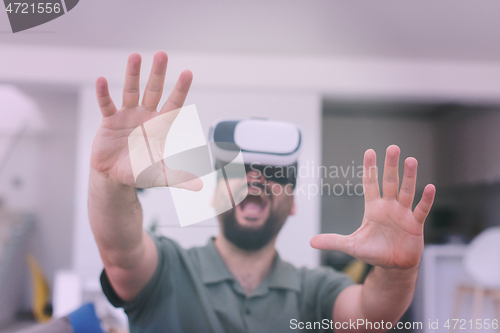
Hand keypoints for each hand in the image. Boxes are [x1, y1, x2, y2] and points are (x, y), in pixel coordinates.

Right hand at [91, 51, 201, 189]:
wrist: (114, 177)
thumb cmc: (140, 173)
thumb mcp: (160, 176)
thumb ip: (178, 177)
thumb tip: (200, 186)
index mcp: (160, 127)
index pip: (174, 105)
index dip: (180, 89)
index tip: (187, 72)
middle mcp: (146, 117)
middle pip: (154, 91)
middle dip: (158, 74)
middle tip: (162, 54)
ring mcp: (128, 116)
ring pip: (131, 91)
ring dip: (133, 75)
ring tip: (135, 56)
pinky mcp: (110, 121)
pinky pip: (107, 104)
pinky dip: (104, 94)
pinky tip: (102, 80)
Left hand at [310, 145, 435, 268]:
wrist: (393, 266)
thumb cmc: (373, 252)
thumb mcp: (351, 247)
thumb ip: (333, 241)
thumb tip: (311, 241)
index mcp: (373, 208)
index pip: (370, 184)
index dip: (370, 169)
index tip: (369, 152)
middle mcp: (389, 206)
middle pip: (390, 182)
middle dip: (390, 165)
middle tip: (393, 147)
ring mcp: (403, 214)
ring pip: (407, 191)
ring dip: (409, 177)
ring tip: (410, 160)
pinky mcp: (415, 225)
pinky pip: (421, 209)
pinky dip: (426, 200)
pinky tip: (429, 187)